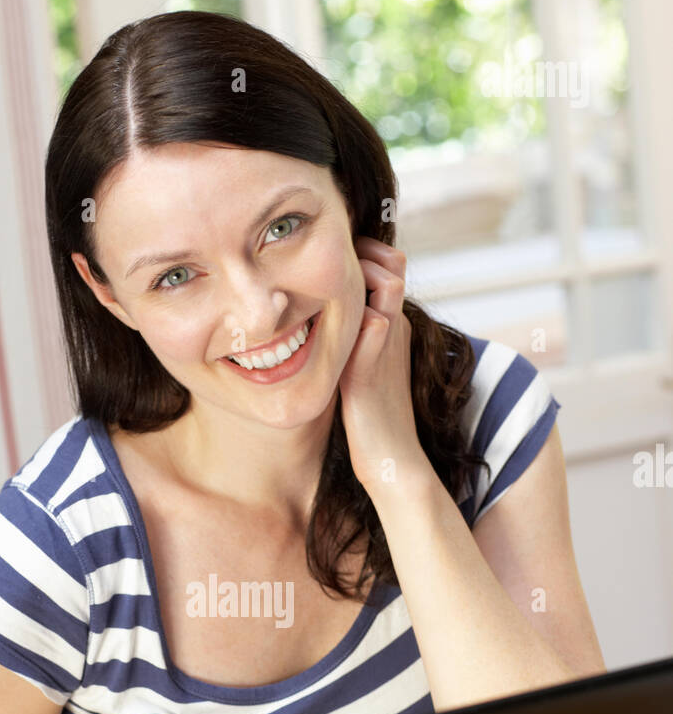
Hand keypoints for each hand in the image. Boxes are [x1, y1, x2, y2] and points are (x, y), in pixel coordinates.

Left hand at [339, 239, 427, 494]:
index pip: (389, 264)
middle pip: (392, 263)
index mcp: (393, 324)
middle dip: (360, 258)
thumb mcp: (359, 367)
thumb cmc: (371, 417)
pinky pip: (374, 319)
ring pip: (387, 281)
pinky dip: (352, 313)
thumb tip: (322, 325)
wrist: (390, 456)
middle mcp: (396, 325)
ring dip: (358, 278)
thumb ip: (350, 341)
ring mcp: (388, 342)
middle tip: (322, 276)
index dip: (362, 257)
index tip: (327, 269)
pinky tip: (316, 323)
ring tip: (323, 298)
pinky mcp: (373, 364)